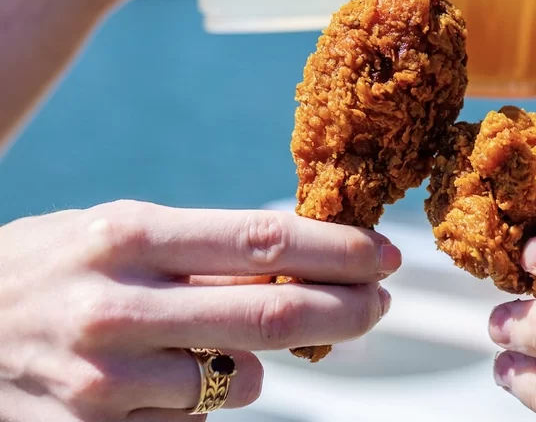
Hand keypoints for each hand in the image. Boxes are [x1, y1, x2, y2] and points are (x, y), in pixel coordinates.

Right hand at [0, 200, 398, 420]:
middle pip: (272, 312)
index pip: (263, 240)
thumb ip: (203, 251)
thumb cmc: (51, 267)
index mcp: (129, 235)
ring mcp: (105, 378)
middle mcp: (118, 305)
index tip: (383, 253)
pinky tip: (161, 376)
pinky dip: (203, 398)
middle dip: (347, 308)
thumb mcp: (117, 233)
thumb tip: (304, 263)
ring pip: (241, 379)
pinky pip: (194, 419)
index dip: (338, 248)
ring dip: (258, 363)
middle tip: (381, 302)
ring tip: (218, 340)